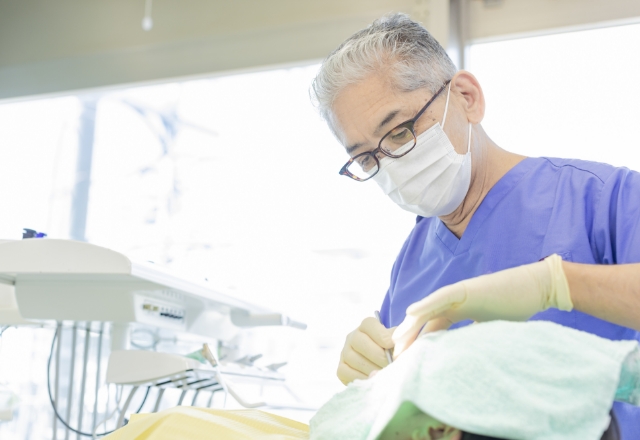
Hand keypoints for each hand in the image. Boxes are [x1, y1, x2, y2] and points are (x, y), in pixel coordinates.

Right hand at [337, 317, 395, 384]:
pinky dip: (363, 380)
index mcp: (366, 325)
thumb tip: (401, 346)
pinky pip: (348, 374)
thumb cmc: (392, 350)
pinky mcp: (341, 369)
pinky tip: (374, 382)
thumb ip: (399, 340)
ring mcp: (345, 353)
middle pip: (360, 342)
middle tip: (392, 366)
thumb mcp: (397, 341)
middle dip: (379, 356)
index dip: (382, 336)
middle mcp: (352, 336)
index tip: (393, 346)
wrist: (381, 366)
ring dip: (373, 370)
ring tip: (386, 376)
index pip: (369, 324)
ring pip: (355, 360)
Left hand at [393, 254, 572, 356]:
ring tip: (396, 339)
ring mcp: (459, 294)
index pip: (433, 330)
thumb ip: (475, 341)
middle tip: (395, 357)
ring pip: (429, 309)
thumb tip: (465, 363)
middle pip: (425, 321)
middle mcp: (455, 303)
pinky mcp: (467, 288)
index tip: (407, 363)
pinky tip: (411, 312)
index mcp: (459, 312)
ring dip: (411, 324)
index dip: (419, 345)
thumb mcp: (491, 330)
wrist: (537, 288)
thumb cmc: (516, 308)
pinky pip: (442, 297)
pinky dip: (426, 304)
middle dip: (410, 338)